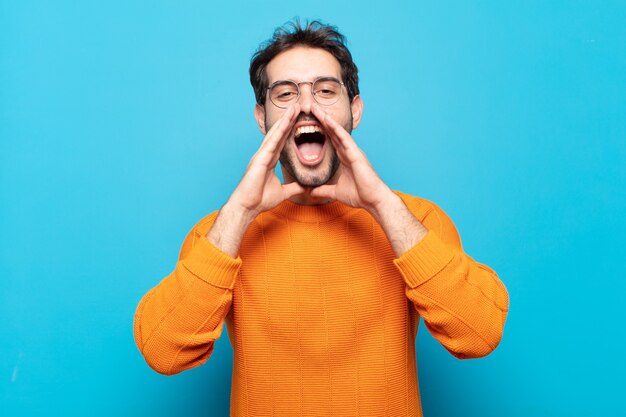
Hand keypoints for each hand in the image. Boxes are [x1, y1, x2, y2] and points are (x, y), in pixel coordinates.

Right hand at [228, 103, 304, 217]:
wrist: (247, 207)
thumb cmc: (259, 200)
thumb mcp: (282, 192)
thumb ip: (293, 188)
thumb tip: (305, 187)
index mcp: (269, 160)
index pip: (282, 141)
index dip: (290, 129)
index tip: (298, 119)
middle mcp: (264, 155)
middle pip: (278, 133)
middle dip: (288, 120)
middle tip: (297, 106)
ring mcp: (261, 155)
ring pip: (275, 134)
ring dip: (284, 121)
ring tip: (294, 108)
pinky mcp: (259, 159)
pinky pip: (271, 142)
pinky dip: (279, 132)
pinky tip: (286, 122)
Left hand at [309, 104, 427, 255]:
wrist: (373, 200)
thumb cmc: (359, 195)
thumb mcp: (336, 192)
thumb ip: (323, 190)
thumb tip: (310, 192)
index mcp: (344, 158)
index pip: (330, 140)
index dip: (320, 130)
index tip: (309, 121)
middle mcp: (348, 151)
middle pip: (332, 131)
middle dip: (321, 120)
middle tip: (310, 107)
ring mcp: (353, 151)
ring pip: (337, 131)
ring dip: (326, 119)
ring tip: (315, 108)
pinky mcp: (356, 154)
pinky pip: (343, 137)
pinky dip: (335, 128)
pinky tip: (326, 119)